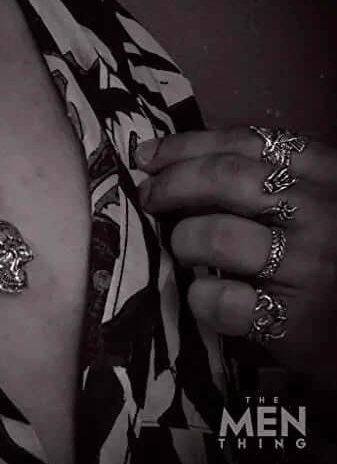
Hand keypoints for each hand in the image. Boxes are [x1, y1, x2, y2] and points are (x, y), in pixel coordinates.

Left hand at [135, 127, 336, 390]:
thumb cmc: (330, 260)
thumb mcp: (310, 205)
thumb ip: (259, 181)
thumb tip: (171, 167)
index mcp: (324, 175)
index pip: (244, 143)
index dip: (184, 146)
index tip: (145, 156)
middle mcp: (321, 212)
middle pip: (224, 178)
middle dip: (170, 184)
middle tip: (147, 197)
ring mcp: (310, 265)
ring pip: (215, 235)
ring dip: (184, 241)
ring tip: (185, 251)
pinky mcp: (295, 320)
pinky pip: (220, 299)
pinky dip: (200, 298)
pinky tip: (206, 299)